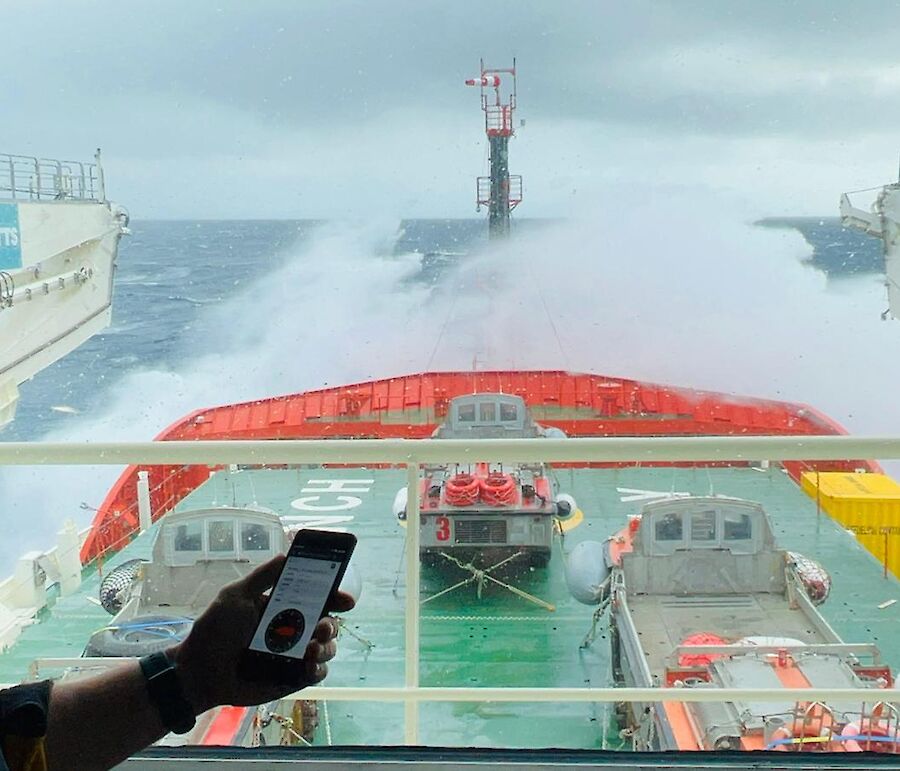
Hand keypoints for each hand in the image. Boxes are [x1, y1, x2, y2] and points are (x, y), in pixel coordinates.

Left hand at [168, 555, 354, 714]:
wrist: (199, 672)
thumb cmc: (214, 631)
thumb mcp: (236, 595)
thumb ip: (263, 576)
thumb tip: (288, 554)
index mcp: (282, 608)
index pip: (317, 599)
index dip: (335, 597)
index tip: (346, 600)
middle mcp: (292, 631)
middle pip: (328, 623)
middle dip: (332, 624)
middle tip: (322, 627)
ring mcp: (293, 656)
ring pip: (327, 648)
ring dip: (327, 647)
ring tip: (311, 649)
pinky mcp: (291, 679)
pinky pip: (317, 674)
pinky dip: (318, 669)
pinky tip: (308, 665)